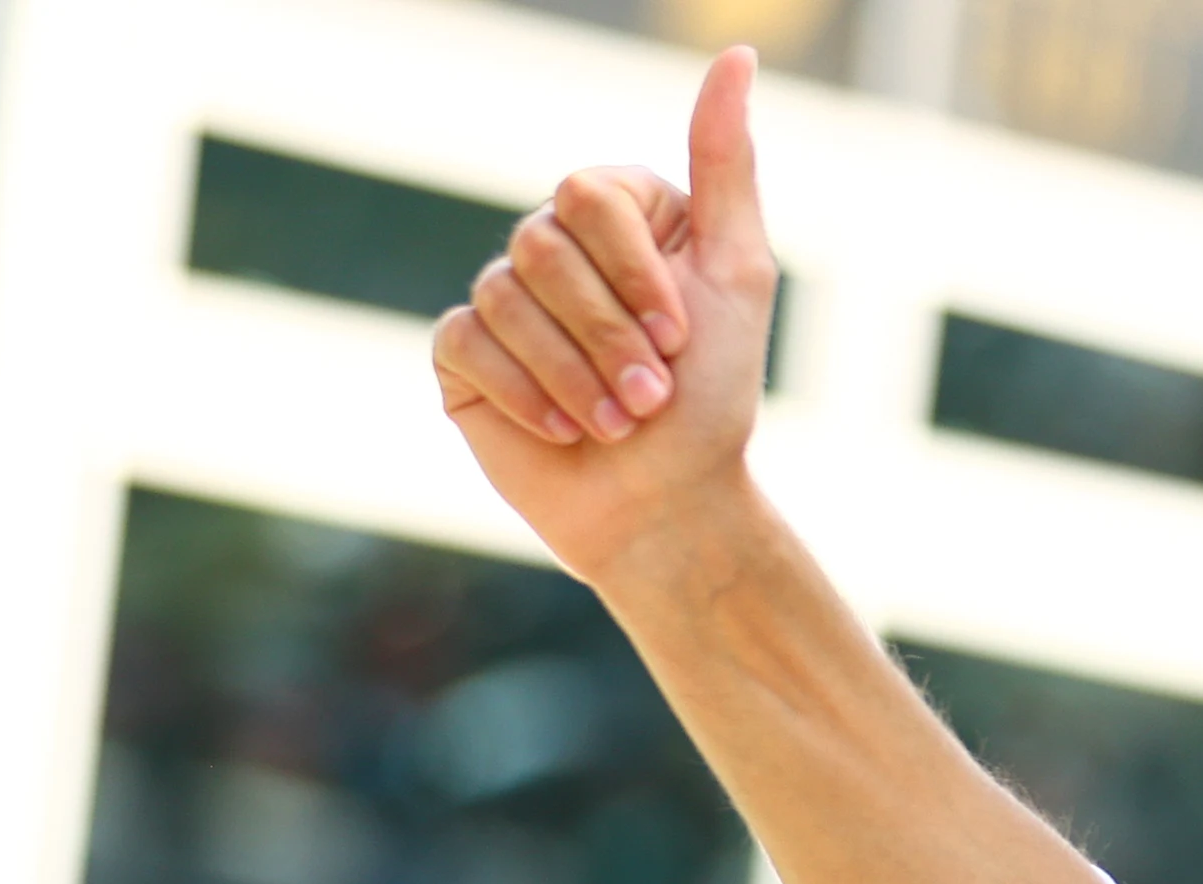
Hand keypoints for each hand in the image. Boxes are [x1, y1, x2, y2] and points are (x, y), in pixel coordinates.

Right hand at [431, 47, 774, 584]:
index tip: (680, 337)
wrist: (669, 508)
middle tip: (651, 400)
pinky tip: (565, 433)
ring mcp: (502, 299)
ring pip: (504, 300)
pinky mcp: (463, 357)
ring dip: (575, 377)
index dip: (633, 272)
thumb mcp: (736, 274)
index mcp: (615, 216)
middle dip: (608, 336)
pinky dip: (526, 394)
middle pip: (541, 248)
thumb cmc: (712, 402)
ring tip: (617, 426)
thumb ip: (725, 165)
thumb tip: (738, 56)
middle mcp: (553, 247)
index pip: (587, 194)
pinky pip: (467, 345)